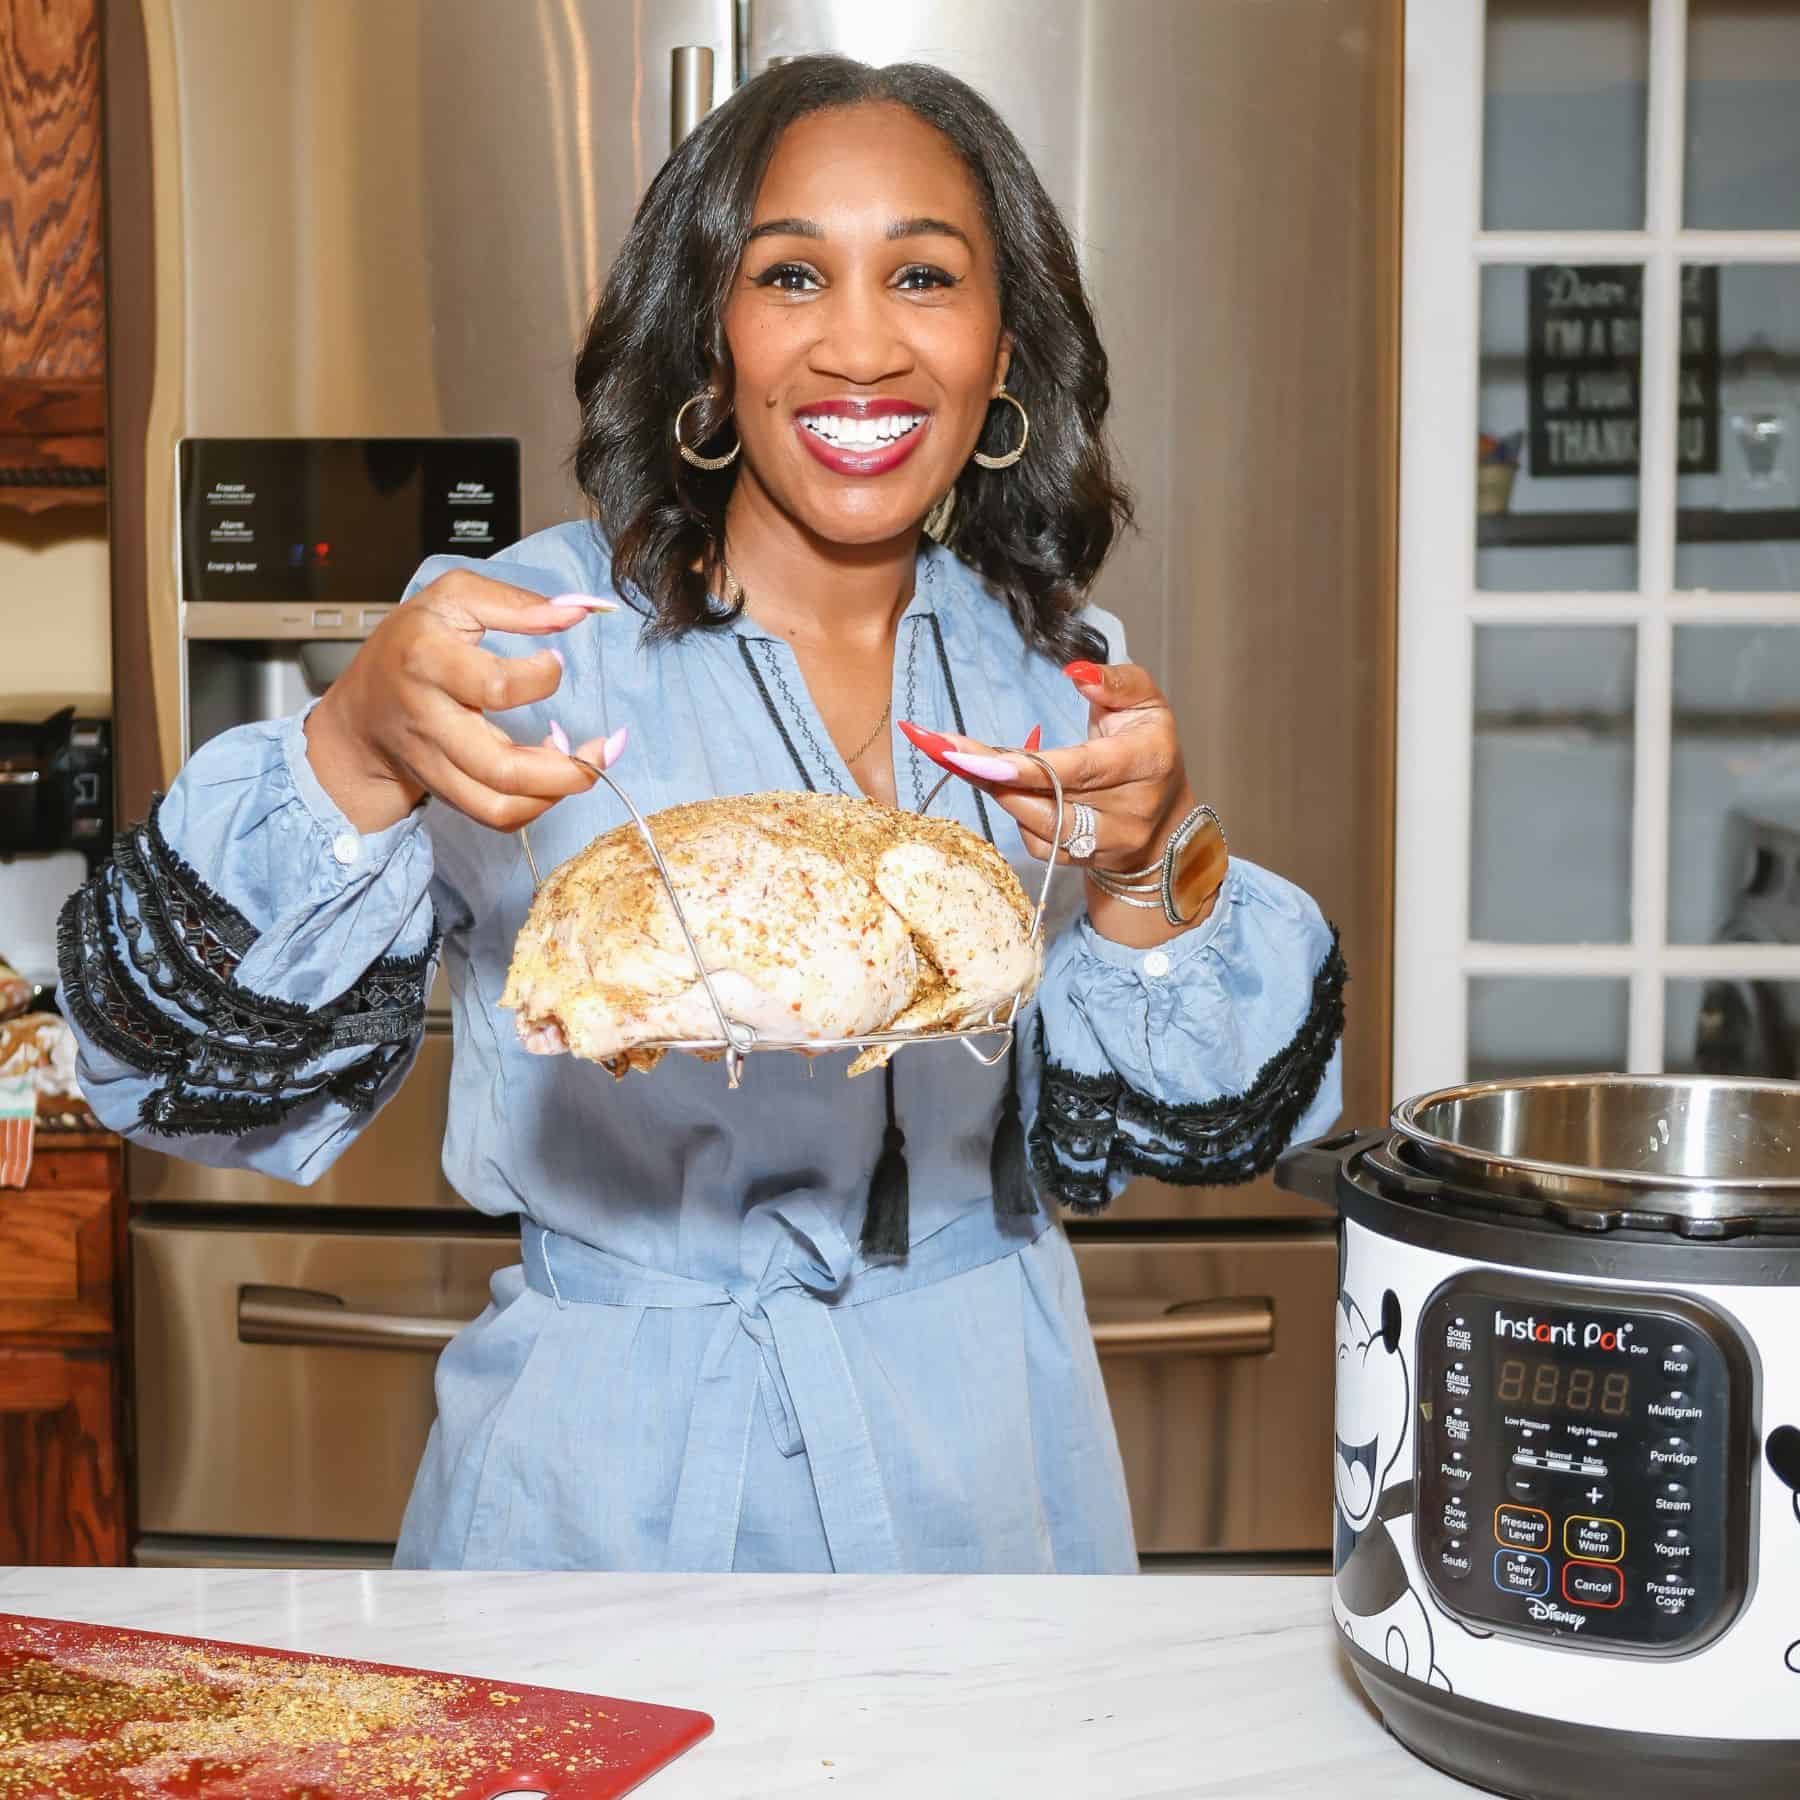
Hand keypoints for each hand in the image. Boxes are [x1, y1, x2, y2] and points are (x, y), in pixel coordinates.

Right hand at [304, 568, 625, 833]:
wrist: (360, 708)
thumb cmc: (413, 642)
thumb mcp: (452, 599)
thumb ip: (514, 602)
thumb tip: (577, 612)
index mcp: (428, 659)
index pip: (496, 687)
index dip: (542, 678)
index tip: (554, 662)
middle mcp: (428, 718)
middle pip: (500, 768)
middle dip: (567, 769)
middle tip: (602, 748)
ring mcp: (434, 762)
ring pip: (499, 804)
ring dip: (555, 794)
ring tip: (583, 765)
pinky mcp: (445, 790)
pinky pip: (494, 816)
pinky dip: (535, 806)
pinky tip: (553, 778)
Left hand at [899, 660, 1193, 870]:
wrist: (1165, 818)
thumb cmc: (1148, 747)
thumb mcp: (1146, 702)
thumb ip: (1116, 682)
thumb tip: (1075, 672)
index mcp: (1147, 762)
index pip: (1080, 768)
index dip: (1025, 766)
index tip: (973, 755)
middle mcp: (1130, 811)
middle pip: (1049, 799)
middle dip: (991, 773)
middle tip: (942, 747)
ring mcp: (1107, 843)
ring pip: (1037, 825)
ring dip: (996, 792)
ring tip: (963, 759)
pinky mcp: (1084, 863)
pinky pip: (1036, 844)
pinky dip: (1015, 812)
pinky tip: (1003, 786)